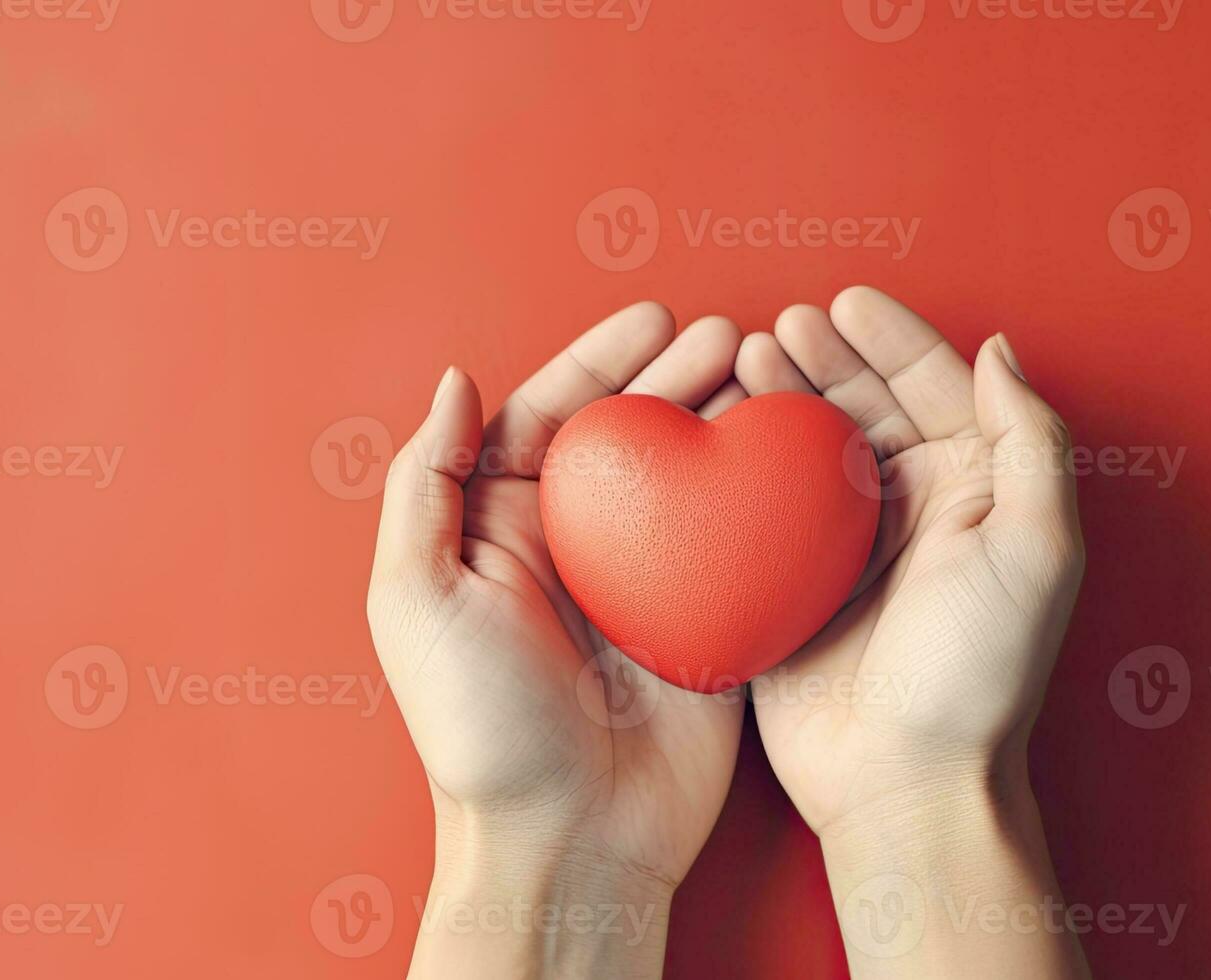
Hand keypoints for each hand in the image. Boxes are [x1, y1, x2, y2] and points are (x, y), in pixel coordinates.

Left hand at [367, 304, 748, 977]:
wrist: (570, 840)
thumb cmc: (481, 728)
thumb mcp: (415, 599)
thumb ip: (426, 486)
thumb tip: (454, 383)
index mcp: (506, 529)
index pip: (555, 415)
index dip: (602, 360)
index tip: (656, 319)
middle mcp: (581, 546)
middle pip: (636, 434)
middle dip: (682, 375)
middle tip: (735, 334)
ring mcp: (651, 584)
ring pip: (695, 477)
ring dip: (731, 420)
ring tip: (769, 373)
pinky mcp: (711, 623)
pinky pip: (743, 545)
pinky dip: (769, 497)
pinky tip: (794, 456)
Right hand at [734, 287, 1089, 977]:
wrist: (906, 782)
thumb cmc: (980, 672)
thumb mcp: (1038, 549)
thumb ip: (1030, 441)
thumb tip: (1000, 349)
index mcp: (975, 492)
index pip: (935, 388)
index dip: (893, 338)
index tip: (846, 301)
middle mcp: (912, 509)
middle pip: (865, 405)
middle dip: (825, 357)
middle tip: (779, 328)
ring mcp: (848, 546)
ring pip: (808, 446)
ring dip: (780, 396)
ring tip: (744, 358)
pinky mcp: (793, 583)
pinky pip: (763, 505)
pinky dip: (740, 462)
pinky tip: (716, 429)